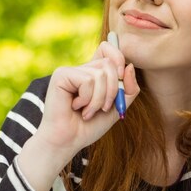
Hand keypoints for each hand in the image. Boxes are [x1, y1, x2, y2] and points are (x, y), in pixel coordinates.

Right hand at [17, 41, 139, 190]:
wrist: (68, 142)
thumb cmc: (89, 127)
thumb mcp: (117, 107)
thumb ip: (128, 89)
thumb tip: (129, 66)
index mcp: (92, 73)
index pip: (108, 49)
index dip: (119, 58)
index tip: (121, 76)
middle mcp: (81, 69)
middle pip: (109, 63)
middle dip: (113, 90)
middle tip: (103, 108)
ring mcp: (70, 71)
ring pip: (100, 74)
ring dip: (99, 100)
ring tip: (87, 112)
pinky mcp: (61, 75)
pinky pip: (87, 80)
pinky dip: (87, 99)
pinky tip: (75, 107)